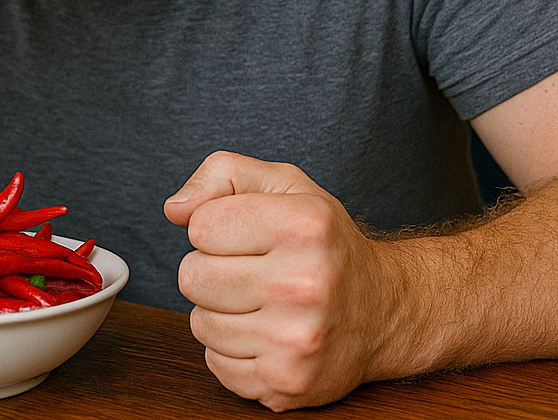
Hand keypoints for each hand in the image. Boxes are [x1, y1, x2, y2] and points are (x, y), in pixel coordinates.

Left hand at [165, 151, 394, 410]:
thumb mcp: (285, 185)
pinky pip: (215, 363)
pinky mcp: (287, 382)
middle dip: (212, 270)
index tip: (245, 233)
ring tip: (261, 303)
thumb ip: (223, 174)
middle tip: (251, 270)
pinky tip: (266, 334)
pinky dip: (231, 350)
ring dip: (221, 312)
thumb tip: (175, 209)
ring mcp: (297, 339)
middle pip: (192, 277)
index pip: (201, 225)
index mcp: (304, 225)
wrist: (383, 311)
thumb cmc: (325, 243)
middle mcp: (304, 283)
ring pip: (200, 323)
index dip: (214, 227)